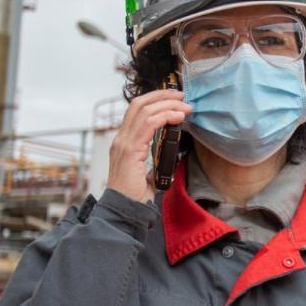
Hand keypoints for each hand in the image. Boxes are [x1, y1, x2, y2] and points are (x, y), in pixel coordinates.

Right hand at [107, 89, 191, 203]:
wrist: (124, 210)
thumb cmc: (135, 194)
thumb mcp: (147, 171)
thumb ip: (154, 158)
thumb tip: (169, 153)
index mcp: (124, 141)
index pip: (137, 110)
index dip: (155, 99)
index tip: (174, 97)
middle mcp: (121, 138)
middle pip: (139, 103)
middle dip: (162, 95)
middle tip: (181, 96)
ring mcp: (123, 143)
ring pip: (145, 110)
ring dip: (168, 104)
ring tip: (185, 107)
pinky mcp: (130, 151)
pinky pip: (148, 125)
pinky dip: (165, 116)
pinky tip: (178, 117)